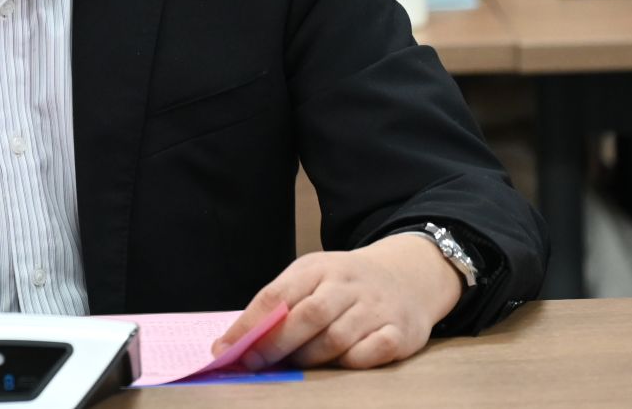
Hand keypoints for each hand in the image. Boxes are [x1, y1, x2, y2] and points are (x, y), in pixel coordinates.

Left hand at [213, 232, 460, 370]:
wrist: (406, 276)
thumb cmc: (344, 286)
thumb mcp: (312, 279)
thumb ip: (280, 305)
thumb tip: (235, 341)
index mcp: (318, 267)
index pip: (278, 295)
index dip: (250, 324)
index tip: (225, 348)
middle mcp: (348, 284)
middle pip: (307, 316)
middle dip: (275, 344)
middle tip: (253, 364)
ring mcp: (375, 307)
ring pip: (336, 338)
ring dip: (309, 357)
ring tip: (296, 365)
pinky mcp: (399, 331)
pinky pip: (371, 352)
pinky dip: (351, 362)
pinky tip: (340, 365)